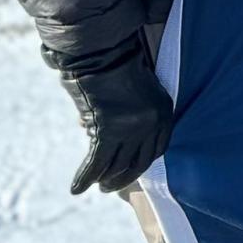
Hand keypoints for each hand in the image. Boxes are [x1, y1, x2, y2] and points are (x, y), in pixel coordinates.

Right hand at [64, 59, 178, 196]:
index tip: (132, 169)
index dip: (143, 162)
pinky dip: (85, 177)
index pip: (158, 149)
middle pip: (139, 161)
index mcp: (164, 112)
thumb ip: (137, 109)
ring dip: (106, 179)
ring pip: (117, 164)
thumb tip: (116, 132)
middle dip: (124, 176)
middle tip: (111, 186)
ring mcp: (131, 130)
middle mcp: (151, 125)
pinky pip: (97, 161)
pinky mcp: (109, 131)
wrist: (106, 54)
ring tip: (100, 187)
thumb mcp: (143, 86)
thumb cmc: (122, 65)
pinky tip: (77, 189)